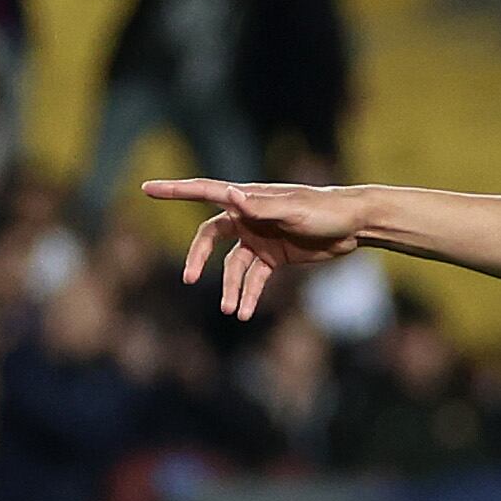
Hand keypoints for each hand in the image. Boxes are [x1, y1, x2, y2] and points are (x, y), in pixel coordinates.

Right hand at [147, 177, 369, 318]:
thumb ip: (261, 206)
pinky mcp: (273, 257)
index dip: (174, 191)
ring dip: (229, 287)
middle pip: (211, 237)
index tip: (146, 189)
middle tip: (188, 278)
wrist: (354, 225)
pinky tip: (243, 312)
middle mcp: (248, 217)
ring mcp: (260, 238)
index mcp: (248, 199)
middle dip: (198, 257)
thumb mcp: (294, 209)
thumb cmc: (325, 209)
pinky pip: (253, 278)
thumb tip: (230, 195)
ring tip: (229, 310)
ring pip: (232, 266)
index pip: (204, 192)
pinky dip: (247, 294)